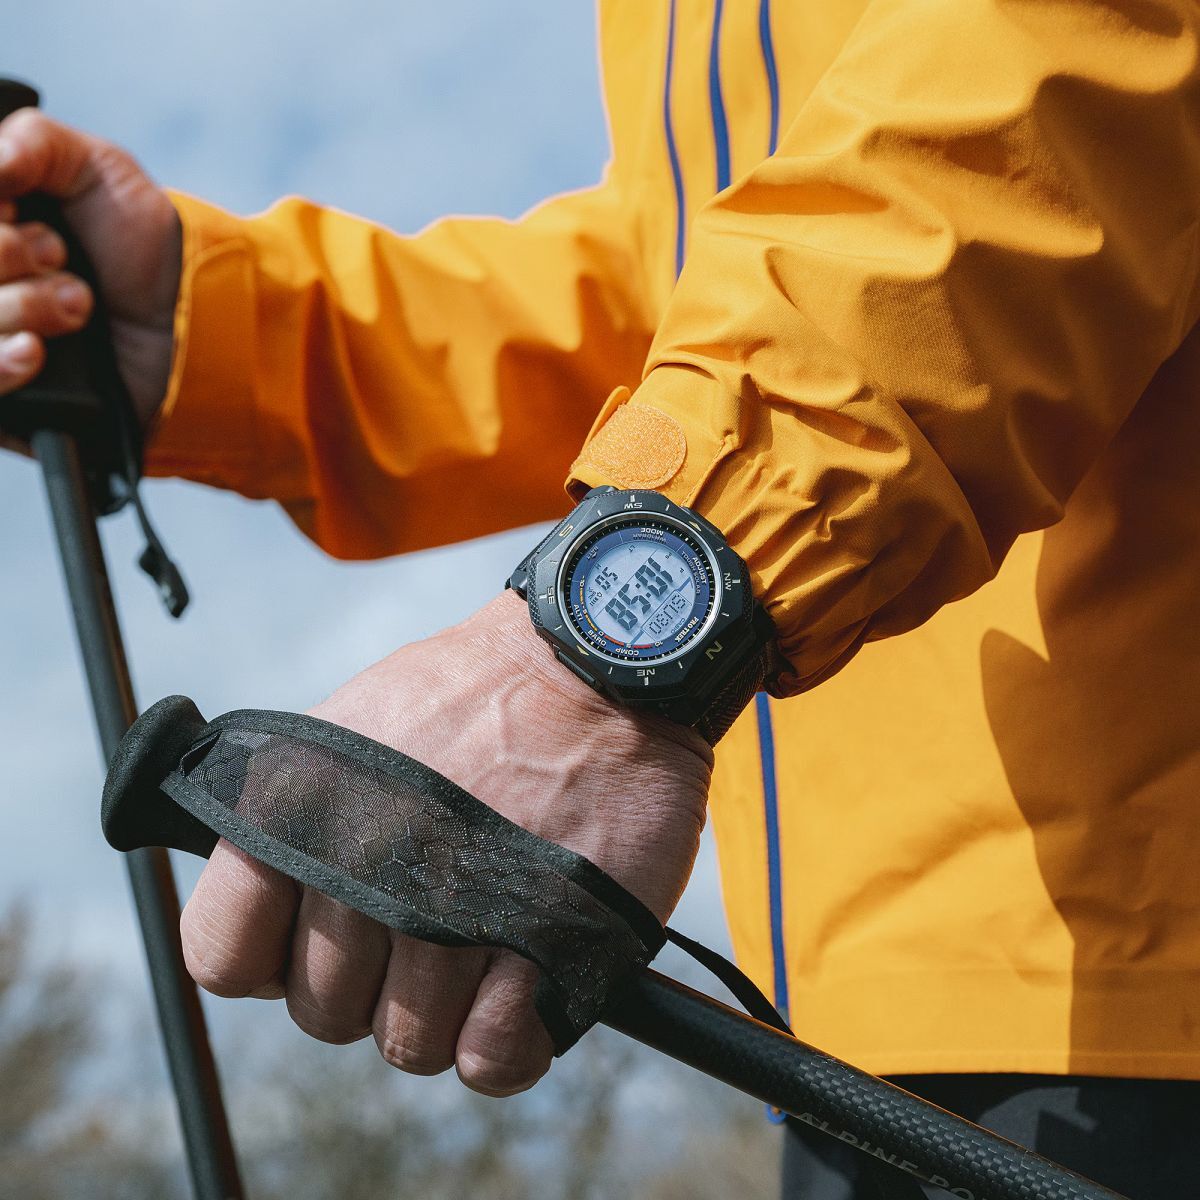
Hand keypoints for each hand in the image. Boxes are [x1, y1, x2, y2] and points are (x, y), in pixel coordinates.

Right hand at [0, 108, 181, 431]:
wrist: (195, 324)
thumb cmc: (143, 248)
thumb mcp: (98, 170)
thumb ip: (35, 142)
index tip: (16, 203)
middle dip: (6, 252)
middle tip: (60, 255)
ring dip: (22, 304)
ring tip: (81, 304)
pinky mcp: (12, 401)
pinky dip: (6, 363)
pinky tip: (37, 351)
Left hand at [179, 591, 712, 1094]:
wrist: (597, 663)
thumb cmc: (478, 694)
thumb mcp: (355, 718)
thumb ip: (295, 816)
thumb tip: (271, 905)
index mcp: (300, 807)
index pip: (223, 955)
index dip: (271, 959)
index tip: (318, 932)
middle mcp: (364, 863)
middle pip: (323, 1012)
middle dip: (371, 985)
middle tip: (423, 926)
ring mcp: (456, 912)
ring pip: (410, 1043)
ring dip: (446, 1011)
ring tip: (482, 942)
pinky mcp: (548, 946)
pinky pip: (491, 1059)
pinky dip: (505, 1040)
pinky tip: (522, 983)